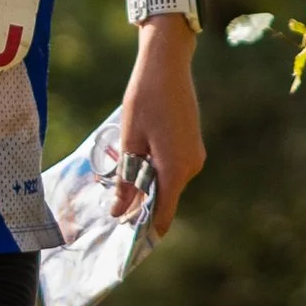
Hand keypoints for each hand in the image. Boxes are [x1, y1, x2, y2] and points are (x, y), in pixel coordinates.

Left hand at [117, 26, 203, 234]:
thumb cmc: (144, 99)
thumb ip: (127, 181)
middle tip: (111, 200)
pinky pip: (172, 167)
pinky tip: (136, 154)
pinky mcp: (192, 145)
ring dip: (146, 182)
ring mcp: (194, 155)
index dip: (145, 230)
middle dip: (140, 202)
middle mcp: (191, 166)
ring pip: (167, 182)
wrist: (167, 64)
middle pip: (164, 198)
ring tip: (120, 170)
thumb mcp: (129, 141)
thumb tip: (119, 213)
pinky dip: (154, 168)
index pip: (163, 214)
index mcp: (175, 168)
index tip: (126, 241)